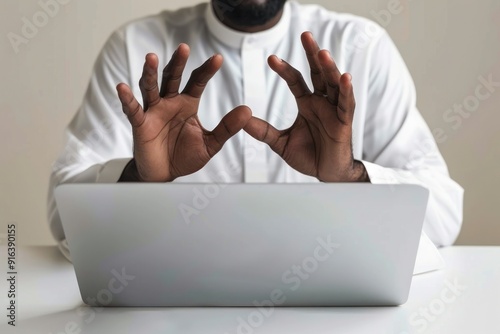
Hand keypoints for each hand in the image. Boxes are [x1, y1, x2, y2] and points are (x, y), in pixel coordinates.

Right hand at [117, 44, 250, 181]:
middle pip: (172, 77)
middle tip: (184, 48)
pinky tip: (122, 87)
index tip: (218, 59)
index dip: (206, 70)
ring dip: (150, 73)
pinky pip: (132, 110)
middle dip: (178, 63)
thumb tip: (247, 110)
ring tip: (152, 58)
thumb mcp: (211, 143)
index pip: (197, 82)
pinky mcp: (140, 124)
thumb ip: (227, 127)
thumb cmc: (185, 156)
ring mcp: (153, 111)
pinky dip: (127, 99)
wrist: (165, 175)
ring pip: (151, 87)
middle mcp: (169, 102)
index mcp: (187, 104)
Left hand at [244, 32, 368, 181]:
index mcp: (306, 103)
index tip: (271, 58)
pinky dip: (346, 90)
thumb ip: (263, 131)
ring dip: (329, 67)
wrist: (326, 174)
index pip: (296, 80)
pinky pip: (346, 104)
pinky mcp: (344, 122)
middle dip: (312, 54)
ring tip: (322, 52)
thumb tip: (241, 119)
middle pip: (317, 73)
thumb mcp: (280, 143)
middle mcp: (321, 102)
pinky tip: (344, 77)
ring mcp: (334, 110)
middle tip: (305, 35)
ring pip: (333, 84)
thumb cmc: (308, 155)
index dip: (285, 68)